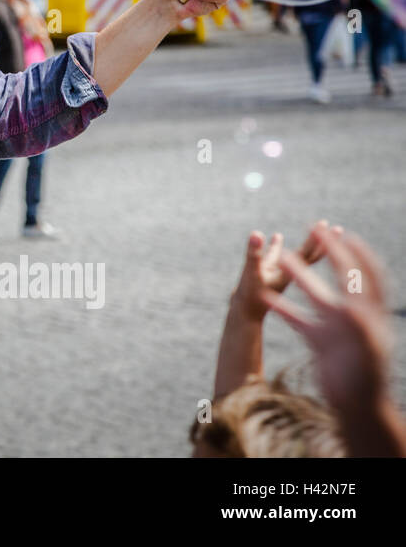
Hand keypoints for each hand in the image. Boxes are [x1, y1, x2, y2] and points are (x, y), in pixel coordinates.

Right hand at [229, 221, 341, 322]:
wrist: (244, 316)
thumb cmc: (249, 298)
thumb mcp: (251, 275)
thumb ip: (254, 254)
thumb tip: (256, 233)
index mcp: (290, 275)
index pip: (308, 255)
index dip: (320, 240)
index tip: (331, 226)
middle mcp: (289, 275)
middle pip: (311, 256)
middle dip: (325, 242)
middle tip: (338, 228)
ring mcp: (280, 274)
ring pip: (297, 258)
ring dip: (307, 244)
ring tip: (315, 231)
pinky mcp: (270, 276)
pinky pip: (279, 258)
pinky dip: (279, 246)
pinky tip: (276, 237)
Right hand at [260, 225, 393, 415]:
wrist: (357, 407)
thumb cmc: (365, 379)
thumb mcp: (365, 348)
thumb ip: (360, 325)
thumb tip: (352, 305)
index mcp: (369, 312)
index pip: (364, 273)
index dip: (354, 251)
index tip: (339, 232)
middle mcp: (354, 314)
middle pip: (342, 276)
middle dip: (330, 252)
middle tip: (314, 228)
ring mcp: (335, 326)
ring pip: (315, 294)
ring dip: (299, 275)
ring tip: (282, 256)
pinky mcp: (318, 340)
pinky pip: (297, 319)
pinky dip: (282, 308)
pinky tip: (264, 297)